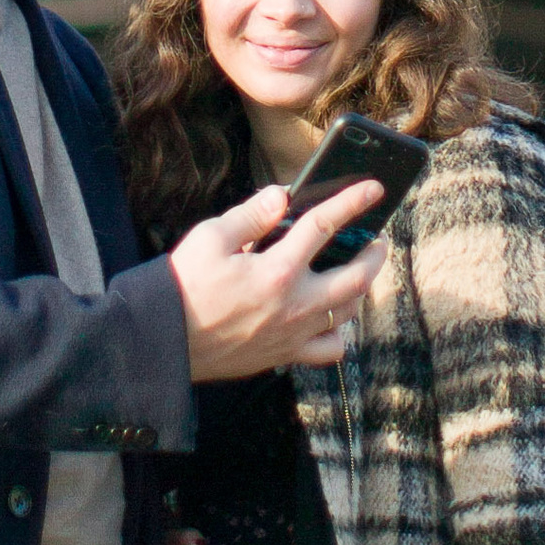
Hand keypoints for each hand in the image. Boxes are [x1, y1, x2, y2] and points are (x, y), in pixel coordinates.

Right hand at [169, 185, 388, 381]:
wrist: (167, 341)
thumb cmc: (185, 286)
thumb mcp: (210, 237)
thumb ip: (251, 215)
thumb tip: (282, 195)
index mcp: (277, 269)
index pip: (325, 226)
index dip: (352, 203)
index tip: (373, 189)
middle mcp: (295, 304)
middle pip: (355, 277)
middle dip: (373, 255)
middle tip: (377, 239)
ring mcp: (294, 333)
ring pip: (348, 312)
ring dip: (361, 289)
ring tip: (358, 272)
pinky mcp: (286, 355)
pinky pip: (329, 348)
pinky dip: (339, 332)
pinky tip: (331, 317)